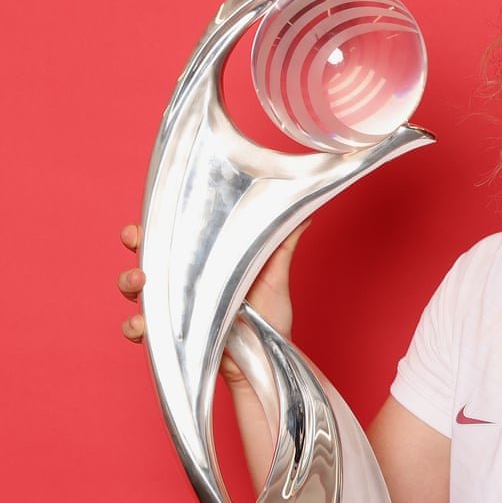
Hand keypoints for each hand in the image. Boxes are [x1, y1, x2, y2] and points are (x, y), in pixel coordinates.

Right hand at [117, 219, 310, 384]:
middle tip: (136, 239)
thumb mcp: (275, 277)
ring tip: (140, 281)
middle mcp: (184, 282)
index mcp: (204, 262)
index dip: (155, 224)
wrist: (268, 358)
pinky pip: (141, 331)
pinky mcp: (171, 338)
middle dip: (135, 245)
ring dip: (129, 283)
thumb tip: (302, 213)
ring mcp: (175, 309)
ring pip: (136, 291)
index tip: (148, 216)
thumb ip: (282, 245)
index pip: (172, 236)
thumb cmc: (271, 316)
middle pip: (148, 257)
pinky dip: (134, 327)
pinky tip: (142, 325)